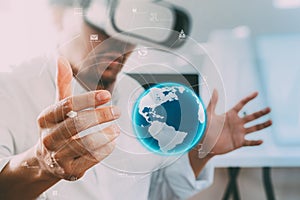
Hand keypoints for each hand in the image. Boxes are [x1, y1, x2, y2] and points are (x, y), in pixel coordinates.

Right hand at [35, 57, 120, 180]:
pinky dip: (104, 149)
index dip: (87, 100)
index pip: (66, 106)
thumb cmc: (56, 128)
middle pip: (75, 125)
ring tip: (116, 128)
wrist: (46, 161)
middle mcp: (49, 138)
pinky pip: (91, 159)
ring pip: (84, 144)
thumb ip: (62, 85)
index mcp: (45, 119)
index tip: (106, 95)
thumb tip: (60, 59)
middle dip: (99, 117)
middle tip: (116, 111)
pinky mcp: (70, 171)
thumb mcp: (57, 107)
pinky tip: (111, 141)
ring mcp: (58, 157)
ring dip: (104, 134)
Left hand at [200, 90, 271, 155]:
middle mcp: (236, 123)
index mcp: (230, 115)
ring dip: (262, 125)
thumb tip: (215, 88)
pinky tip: (261, 140)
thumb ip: (213, 102)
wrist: (204, 142)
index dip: (248, 99)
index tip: (256, 93)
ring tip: (271, 121)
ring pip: (254, 128)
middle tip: (269, 109)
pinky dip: (255, 142)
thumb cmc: (205, 127)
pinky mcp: (238, 142)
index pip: (242, 104)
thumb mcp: (209, 113)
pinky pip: (249, 142)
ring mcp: (239, 133)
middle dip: (261, 113)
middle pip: (251, 116)